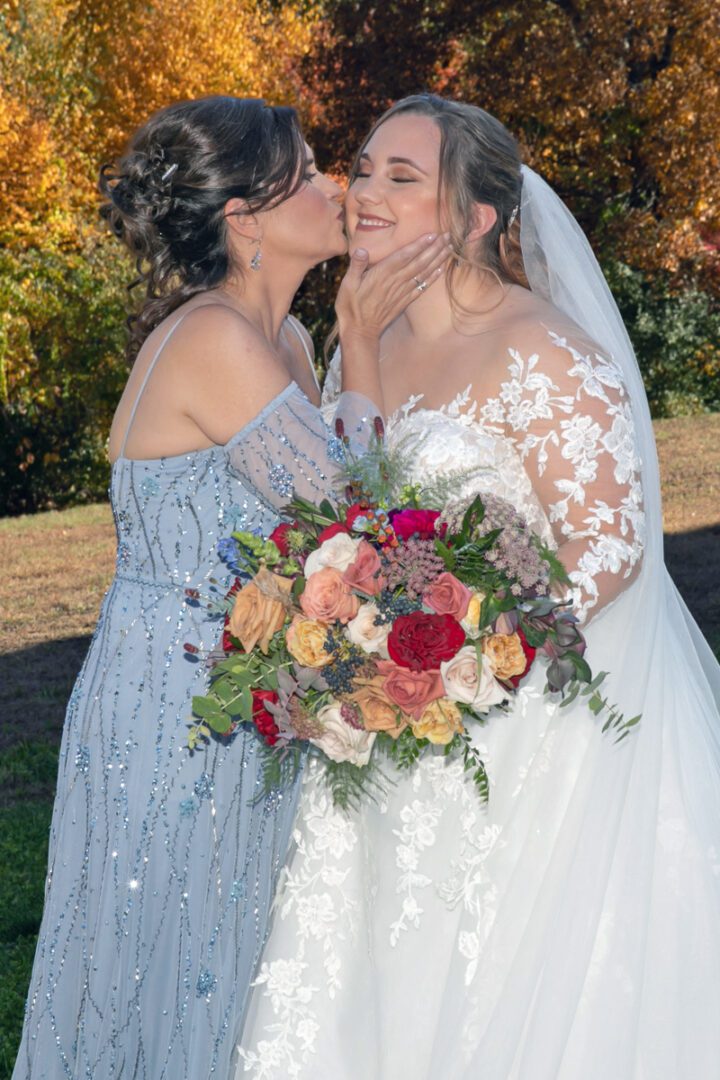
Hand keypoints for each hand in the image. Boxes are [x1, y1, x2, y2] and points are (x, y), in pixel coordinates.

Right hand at [335, 232, 451, 339]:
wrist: (360, 331)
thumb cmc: (351, 307)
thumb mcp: (347, 285)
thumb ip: (356, 266)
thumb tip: (361, 250)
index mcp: (382, 274)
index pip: (404, 256)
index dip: (419, 245)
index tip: (433, 235)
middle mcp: (395, 282)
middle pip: (419, 262)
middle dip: (434, 248)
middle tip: (448, 236)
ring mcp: (402, 292)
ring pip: (423, 273)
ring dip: (437, 260)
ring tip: (450, 248)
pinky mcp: (404, 301)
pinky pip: (422, 287)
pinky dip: (432, 278)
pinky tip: (441, 269)